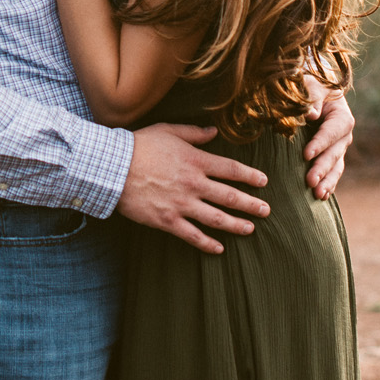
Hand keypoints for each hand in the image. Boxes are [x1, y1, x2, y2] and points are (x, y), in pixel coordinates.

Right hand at [117, 123, 270, 254]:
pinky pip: (192, 235)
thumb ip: (193, 133)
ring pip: (216, 218)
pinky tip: (219, 248)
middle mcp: (193, 184)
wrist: (113, 167)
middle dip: (251, 204)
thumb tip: (213, 132)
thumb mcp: (168, 131)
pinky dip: (207, 243)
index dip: (250, 176)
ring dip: (236, 225)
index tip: (263, 182)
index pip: (231, 170)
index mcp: (196, 161)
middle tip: (266, 210)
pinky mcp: (167, 220)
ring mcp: (181, 204)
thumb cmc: (139, 146)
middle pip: (230, 196)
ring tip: (250, 228)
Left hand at [303, 74, 353, 200]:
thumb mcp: (310, 85)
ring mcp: (338, 149)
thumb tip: (310, 115)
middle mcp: (343, 135)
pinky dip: (328, 186)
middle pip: (335, 153)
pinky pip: (332, 174)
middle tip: (310, 181)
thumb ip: (312, 97)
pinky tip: (321, 197)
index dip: (321, 143)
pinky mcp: (330, 158)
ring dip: (328, 182)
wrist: (310, 94)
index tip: (306, 155)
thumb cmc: (308, 87)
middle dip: (323, 168)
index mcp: (341, 116)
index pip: (333, 130)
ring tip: (317, 195)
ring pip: (336, 168)